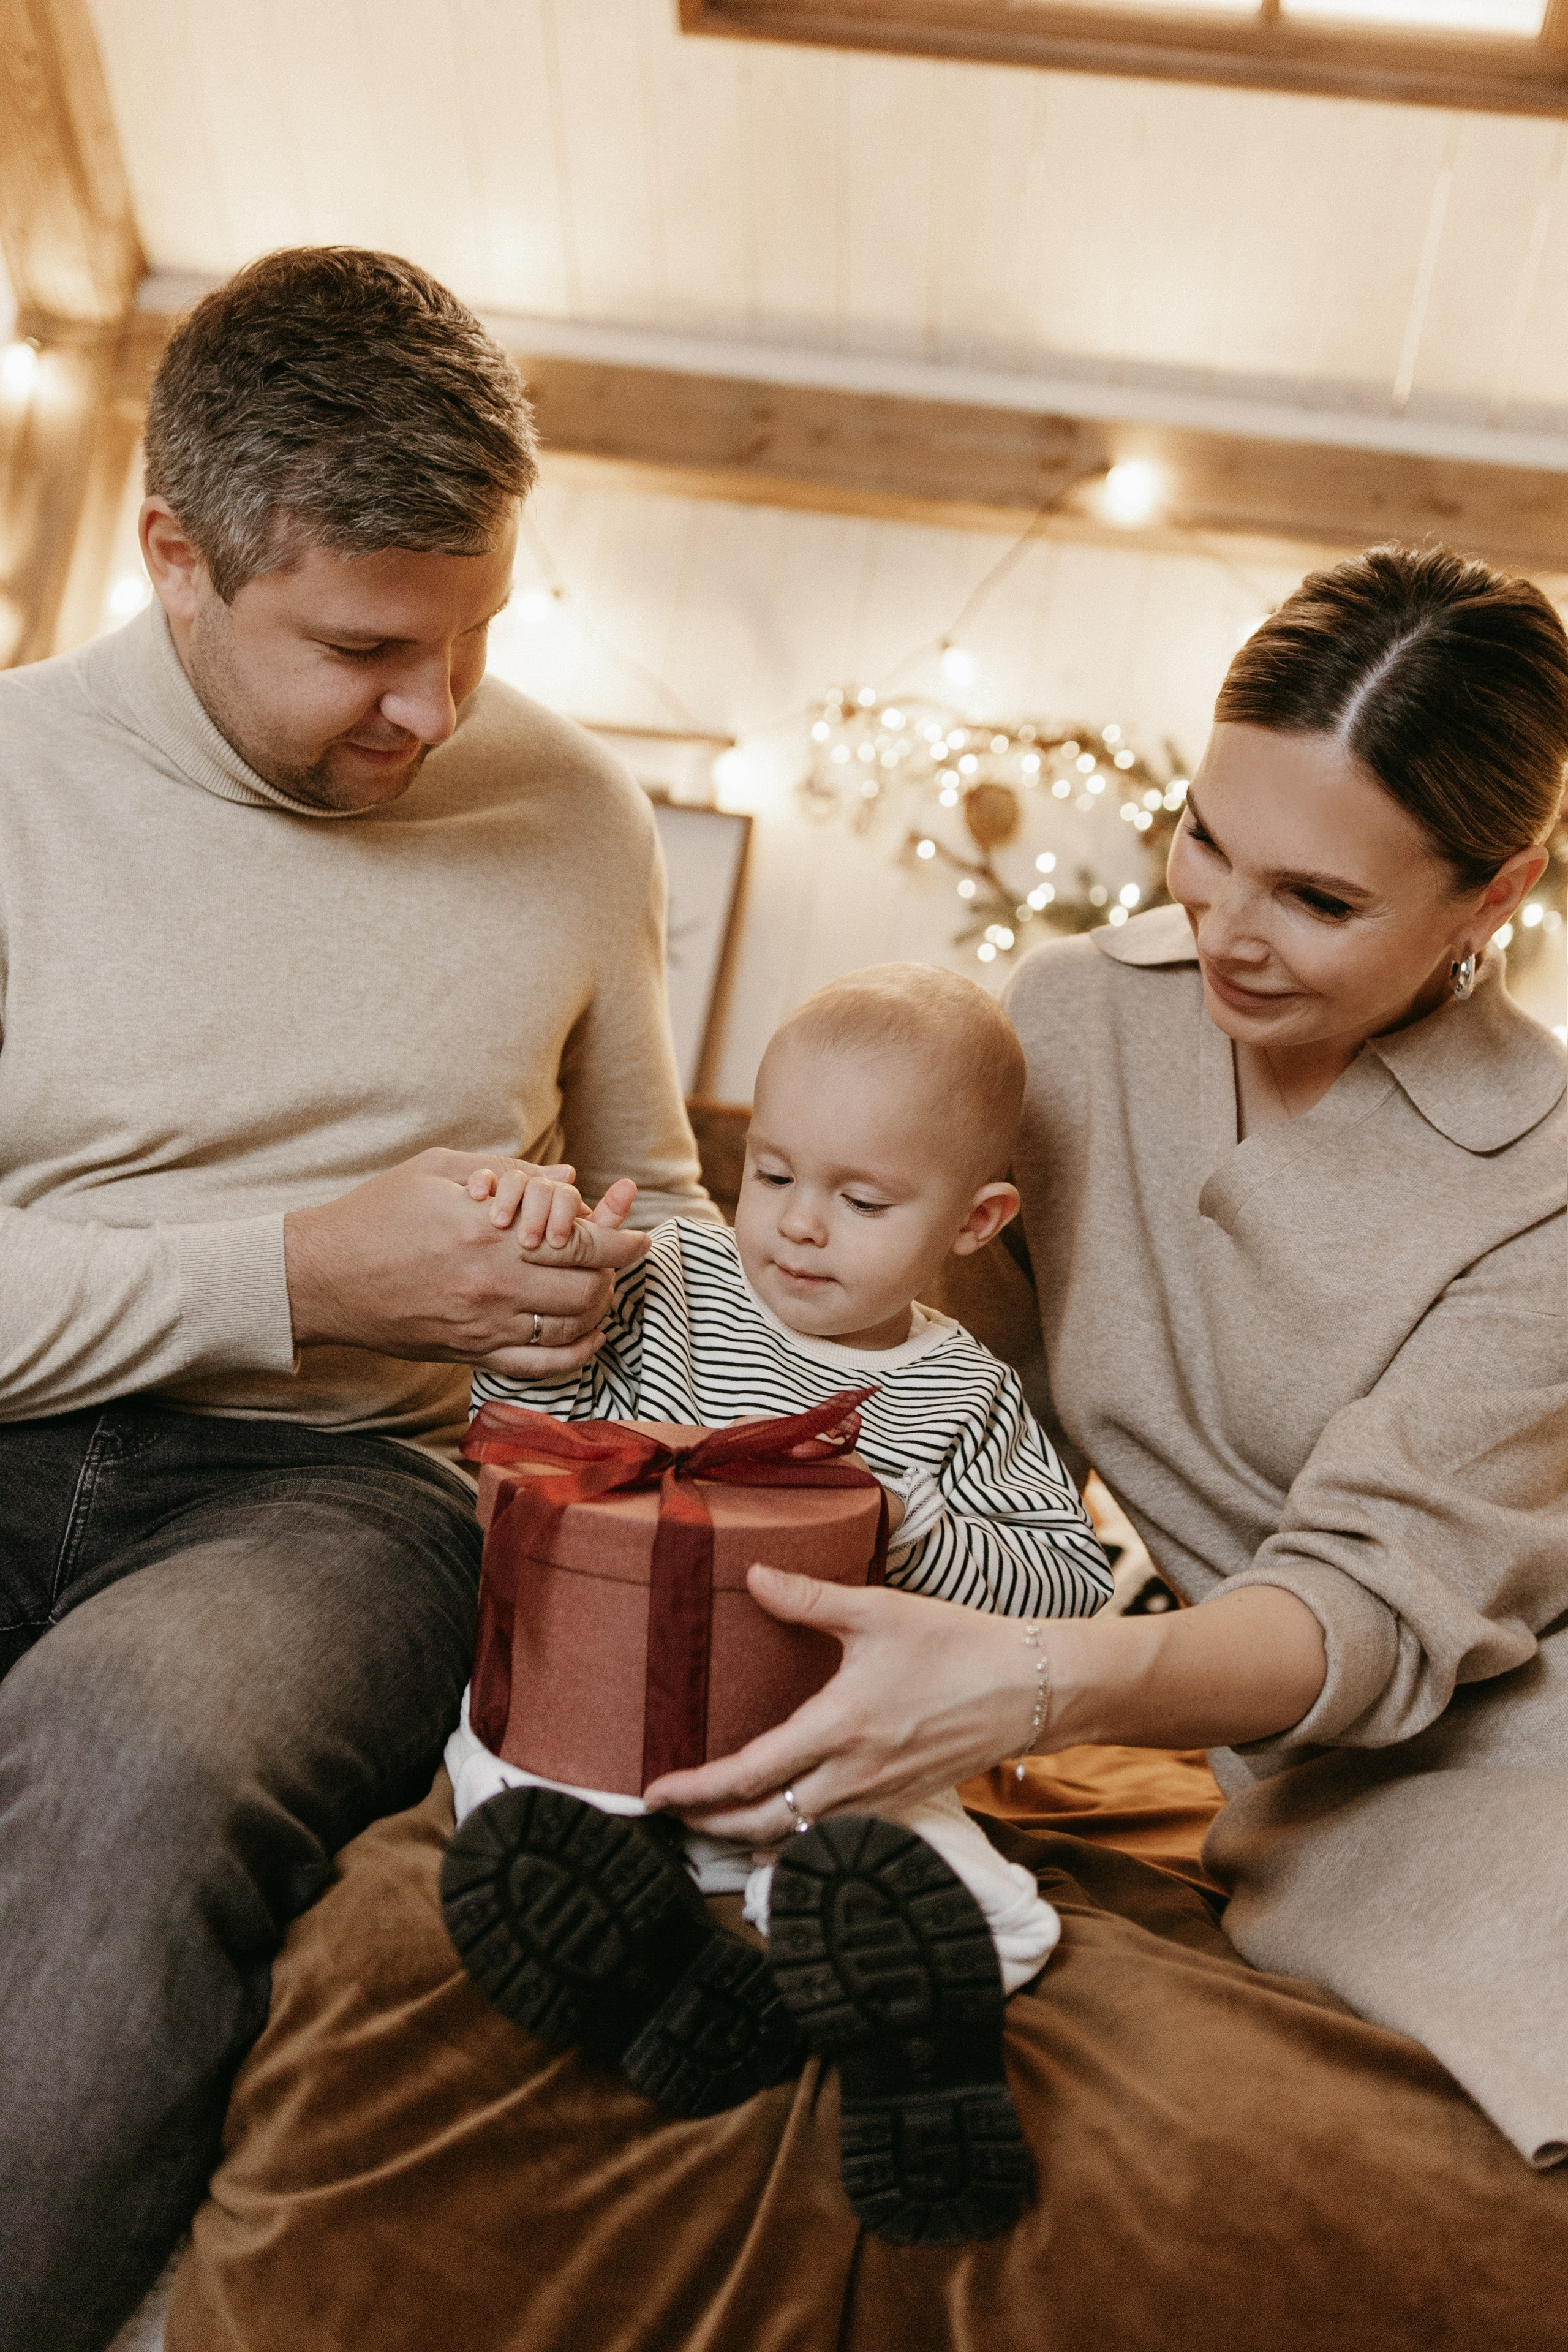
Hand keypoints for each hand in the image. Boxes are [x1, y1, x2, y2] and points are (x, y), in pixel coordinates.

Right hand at [283, 1148, 649, 1374]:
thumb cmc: (374, 1214)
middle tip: (616, 1261)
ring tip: (600, 1291)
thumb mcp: (436, 1170)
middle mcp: (491, 1281)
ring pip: (570, 1327)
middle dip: (613, 1273)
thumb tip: (569, 1177)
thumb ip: (508, 1172)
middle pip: (586, 1286)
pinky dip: (575, 1356)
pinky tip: (586, 1339)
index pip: (581, 1242)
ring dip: (597, 1310)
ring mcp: (481, 1324)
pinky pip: (540, 1367)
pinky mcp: (468, 1354)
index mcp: (486, 1230)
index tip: (638, 1236)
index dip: (621, 1240)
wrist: (320, 1277)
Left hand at [642, 1571, 1328, 1846]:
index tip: (654, 1793)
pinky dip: (796, 1835)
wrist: (1030, 1687)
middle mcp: (855, 1776)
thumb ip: (808, 1598)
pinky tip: (782, 1816)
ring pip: (797, 1837)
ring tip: (713, 1818)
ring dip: (748, 1835)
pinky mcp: (901, 1803)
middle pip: (763, 1825)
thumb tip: (751, 1576)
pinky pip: (834, 1834)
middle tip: (671, 1817)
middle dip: (709, 1827)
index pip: (750, 1775)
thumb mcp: (878, 1611)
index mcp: (841, 1727)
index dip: (695, 1791)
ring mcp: (880, 1798)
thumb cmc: (957, 1644)